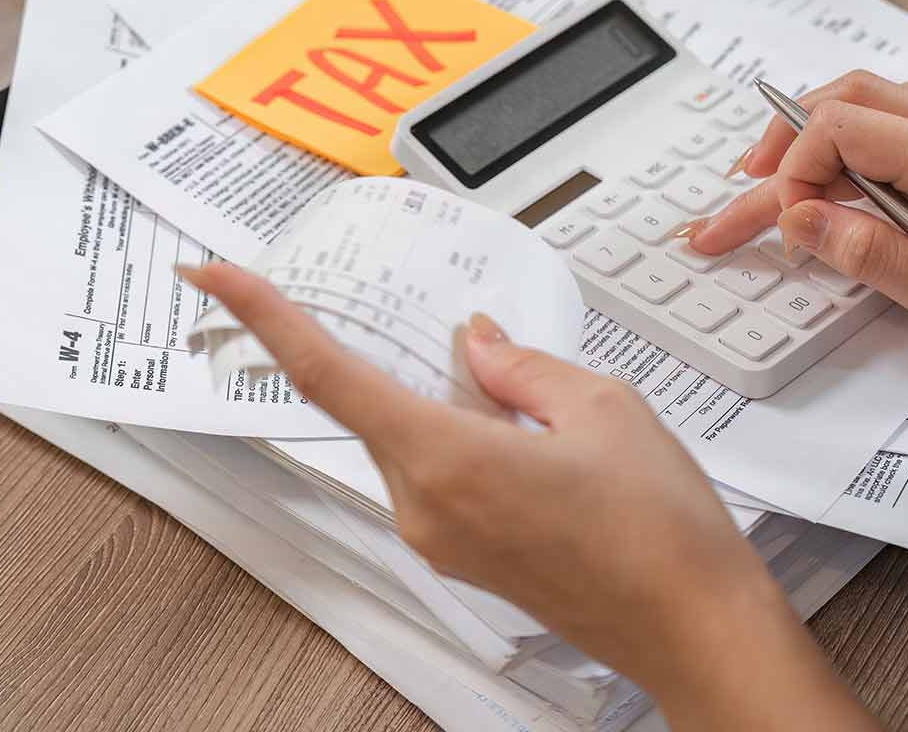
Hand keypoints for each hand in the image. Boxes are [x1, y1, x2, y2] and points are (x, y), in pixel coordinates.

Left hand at [180, 263, 876, 731]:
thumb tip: (473, 341)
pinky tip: (550, 453)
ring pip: (421, 437)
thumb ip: (518, 364)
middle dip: (432, 364)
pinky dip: (478, 443)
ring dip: (469, 409)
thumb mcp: (600, 406)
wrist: (693, 627)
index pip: (329, 373)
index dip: (263, 318)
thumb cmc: (660, 530)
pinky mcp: (464, 556)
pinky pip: (444, 474)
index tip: (213, 280)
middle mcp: (425, 507)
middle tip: (503, 358)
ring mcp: (441, 539)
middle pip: (388, 401)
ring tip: (564, 428)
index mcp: (447, 458)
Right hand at [689, 71, 907, 370]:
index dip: (791, 172)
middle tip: (742, 186)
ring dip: (818, 128)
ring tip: (777, 174)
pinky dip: (856, 136)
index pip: (839, 128)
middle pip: (848, 96)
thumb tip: (798, 218)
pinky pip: (903, 118)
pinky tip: (838, 174)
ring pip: (874, 98)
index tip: (778, 224)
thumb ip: (866, 252)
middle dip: (785, 138)